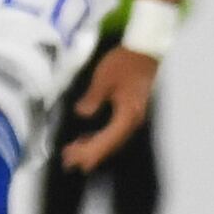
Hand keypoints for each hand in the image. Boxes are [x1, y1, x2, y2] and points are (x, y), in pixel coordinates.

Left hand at [62, 42, 159, 171]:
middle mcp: (133, 119)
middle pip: (111, 144)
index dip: (91, 151)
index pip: (108, 139)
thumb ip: (93, 98)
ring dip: (94, 148)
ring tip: (73, 154)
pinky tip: (86, 139)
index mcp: (128, 113)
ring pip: (112, 140)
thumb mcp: (104, 78)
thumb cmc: (125, 63)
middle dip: (90, 154)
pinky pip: (114, 131)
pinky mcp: (130, 111)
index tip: (74, 159)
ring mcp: (133, 117)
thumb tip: (82, 113)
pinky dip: (100, 138)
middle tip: (69, 162)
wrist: (144, 52)